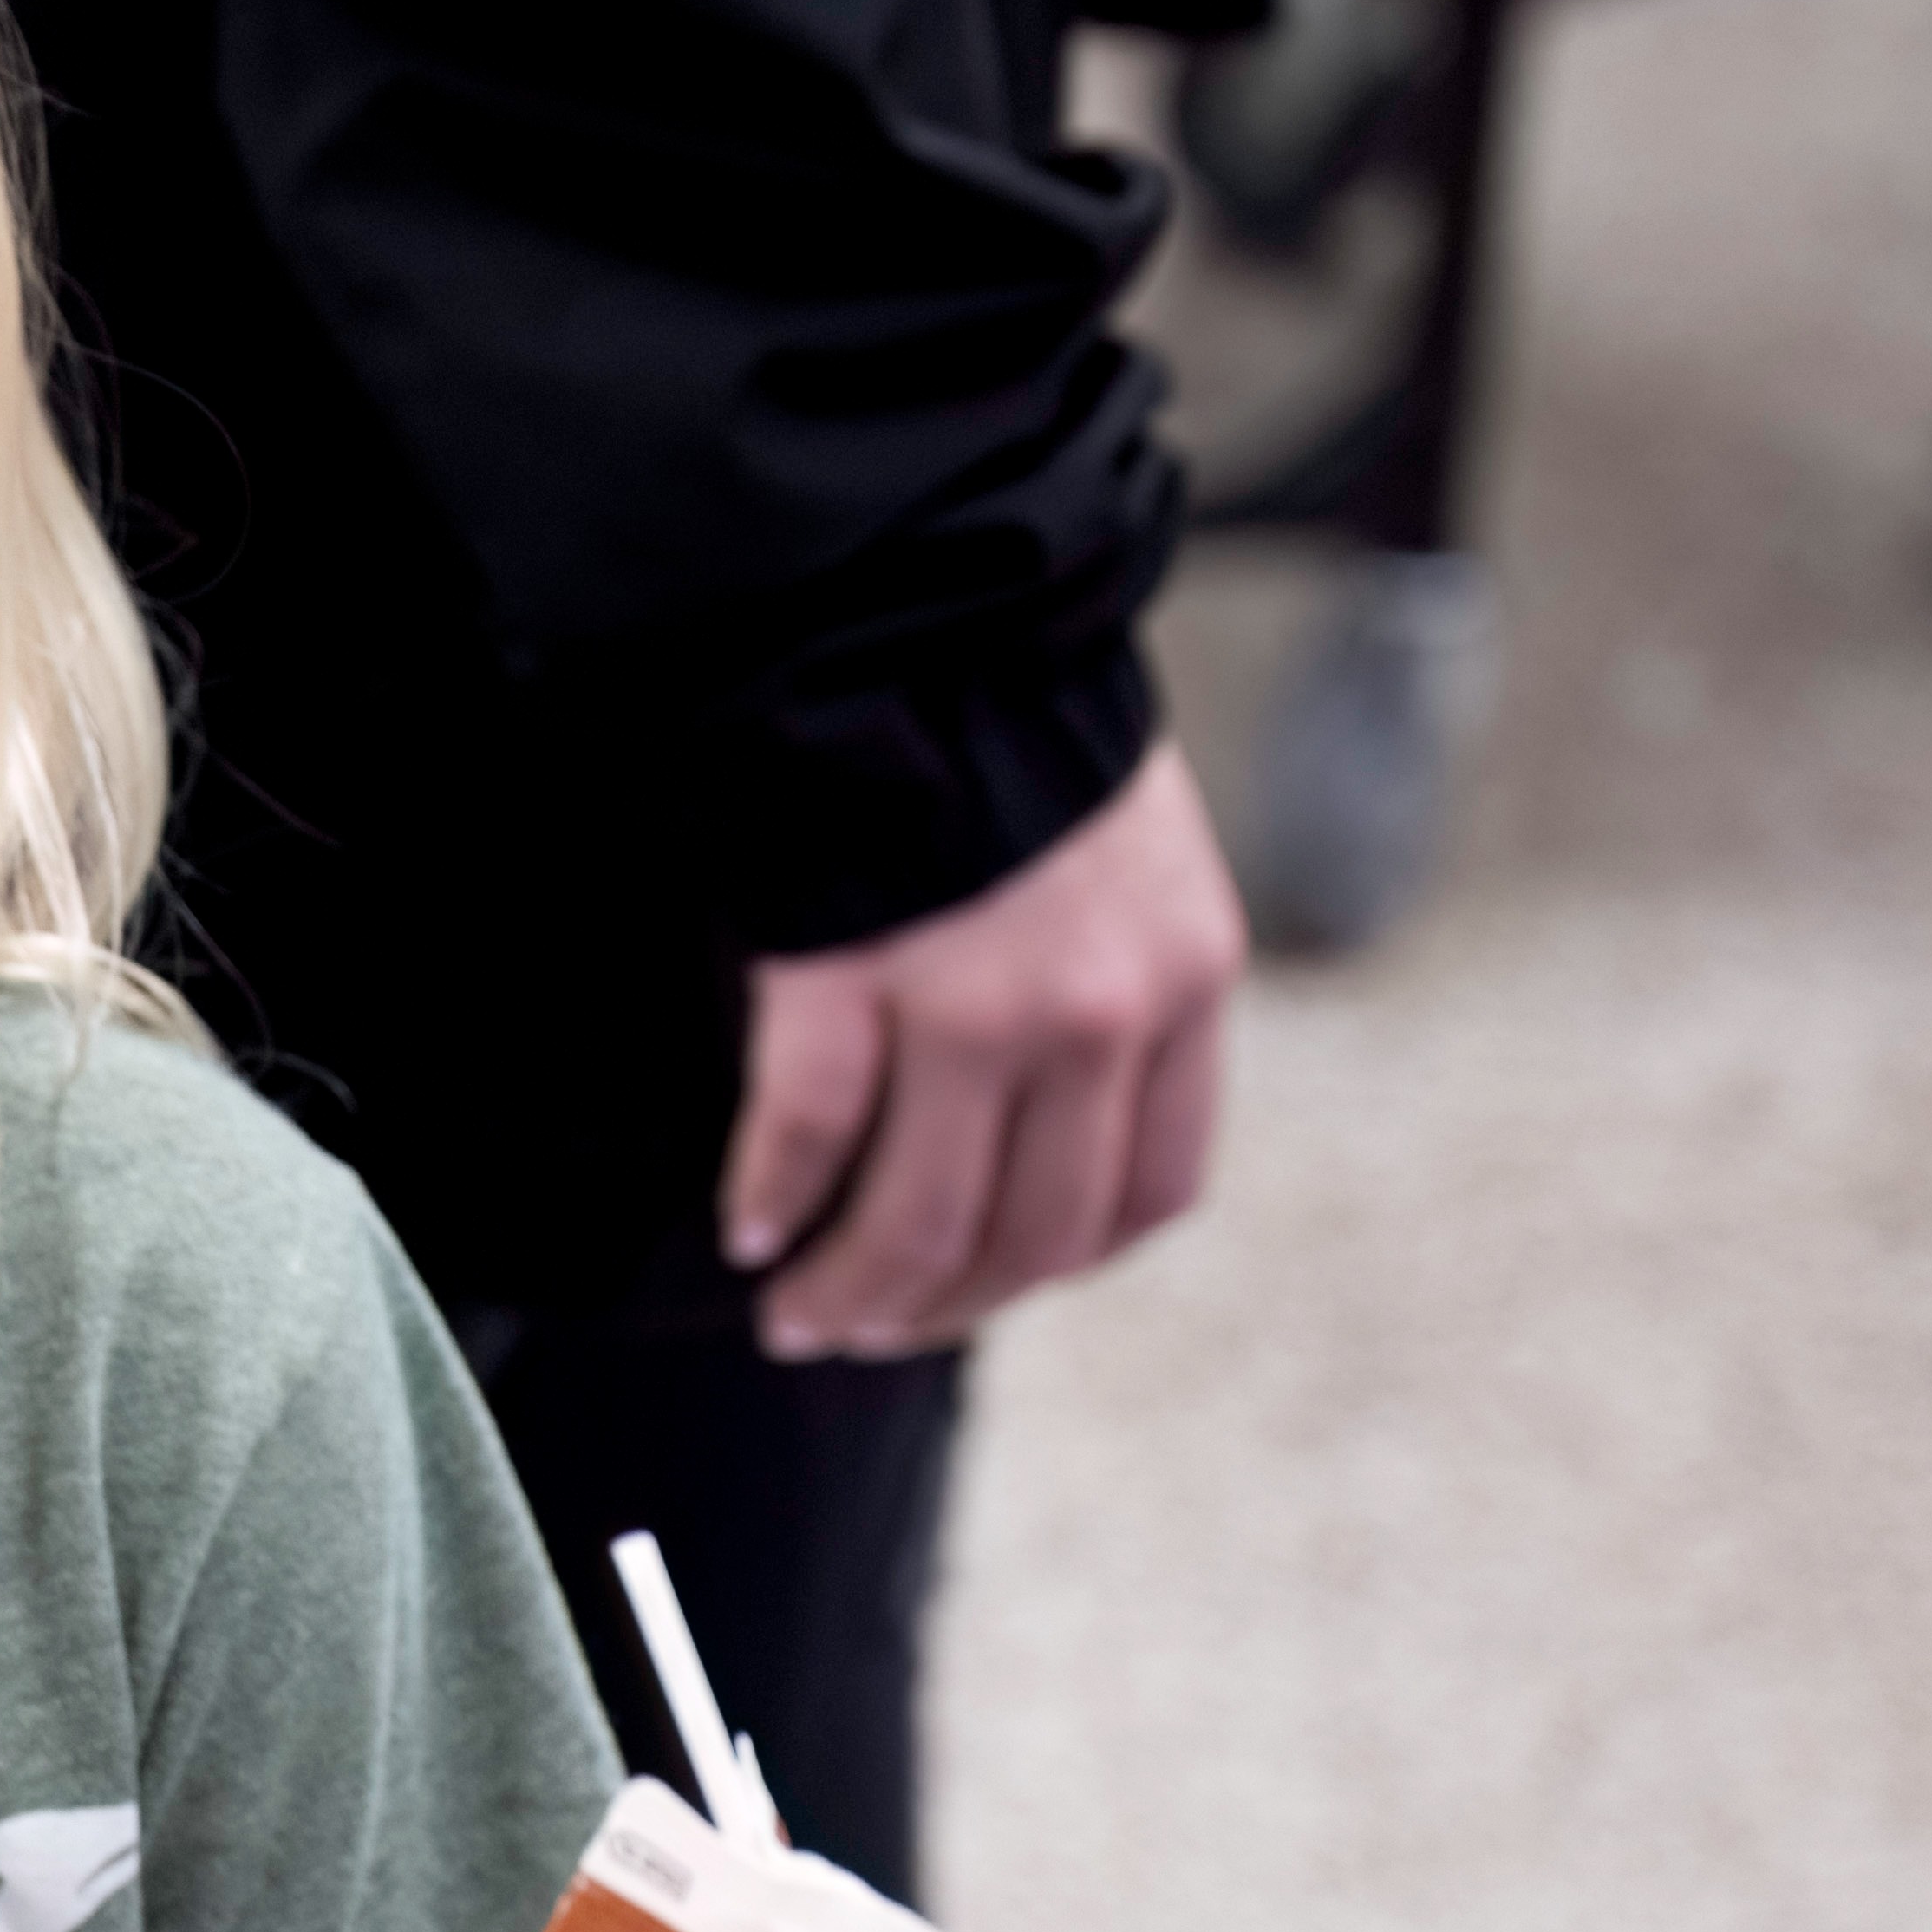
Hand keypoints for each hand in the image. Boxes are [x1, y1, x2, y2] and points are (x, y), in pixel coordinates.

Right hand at [723, 743, 1240, 1359]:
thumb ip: (1107, 989)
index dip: (1059, 1259)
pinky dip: (773, 1197)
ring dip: (852, 1291)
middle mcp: (1100, 1012)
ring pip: (918, 1219)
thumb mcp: (1121, 861)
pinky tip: (747, 1226)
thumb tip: (1024, 1133)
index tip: (990, 1277)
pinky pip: (809, 1134)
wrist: (920, 602)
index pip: (1147, 1191)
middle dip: (939, 1307)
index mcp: (1185, 981)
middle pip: (1030, 1236)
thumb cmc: (1005, 724)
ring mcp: (979, 999)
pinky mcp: (856, 973)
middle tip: (862, 1329)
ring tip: (800, 1313)